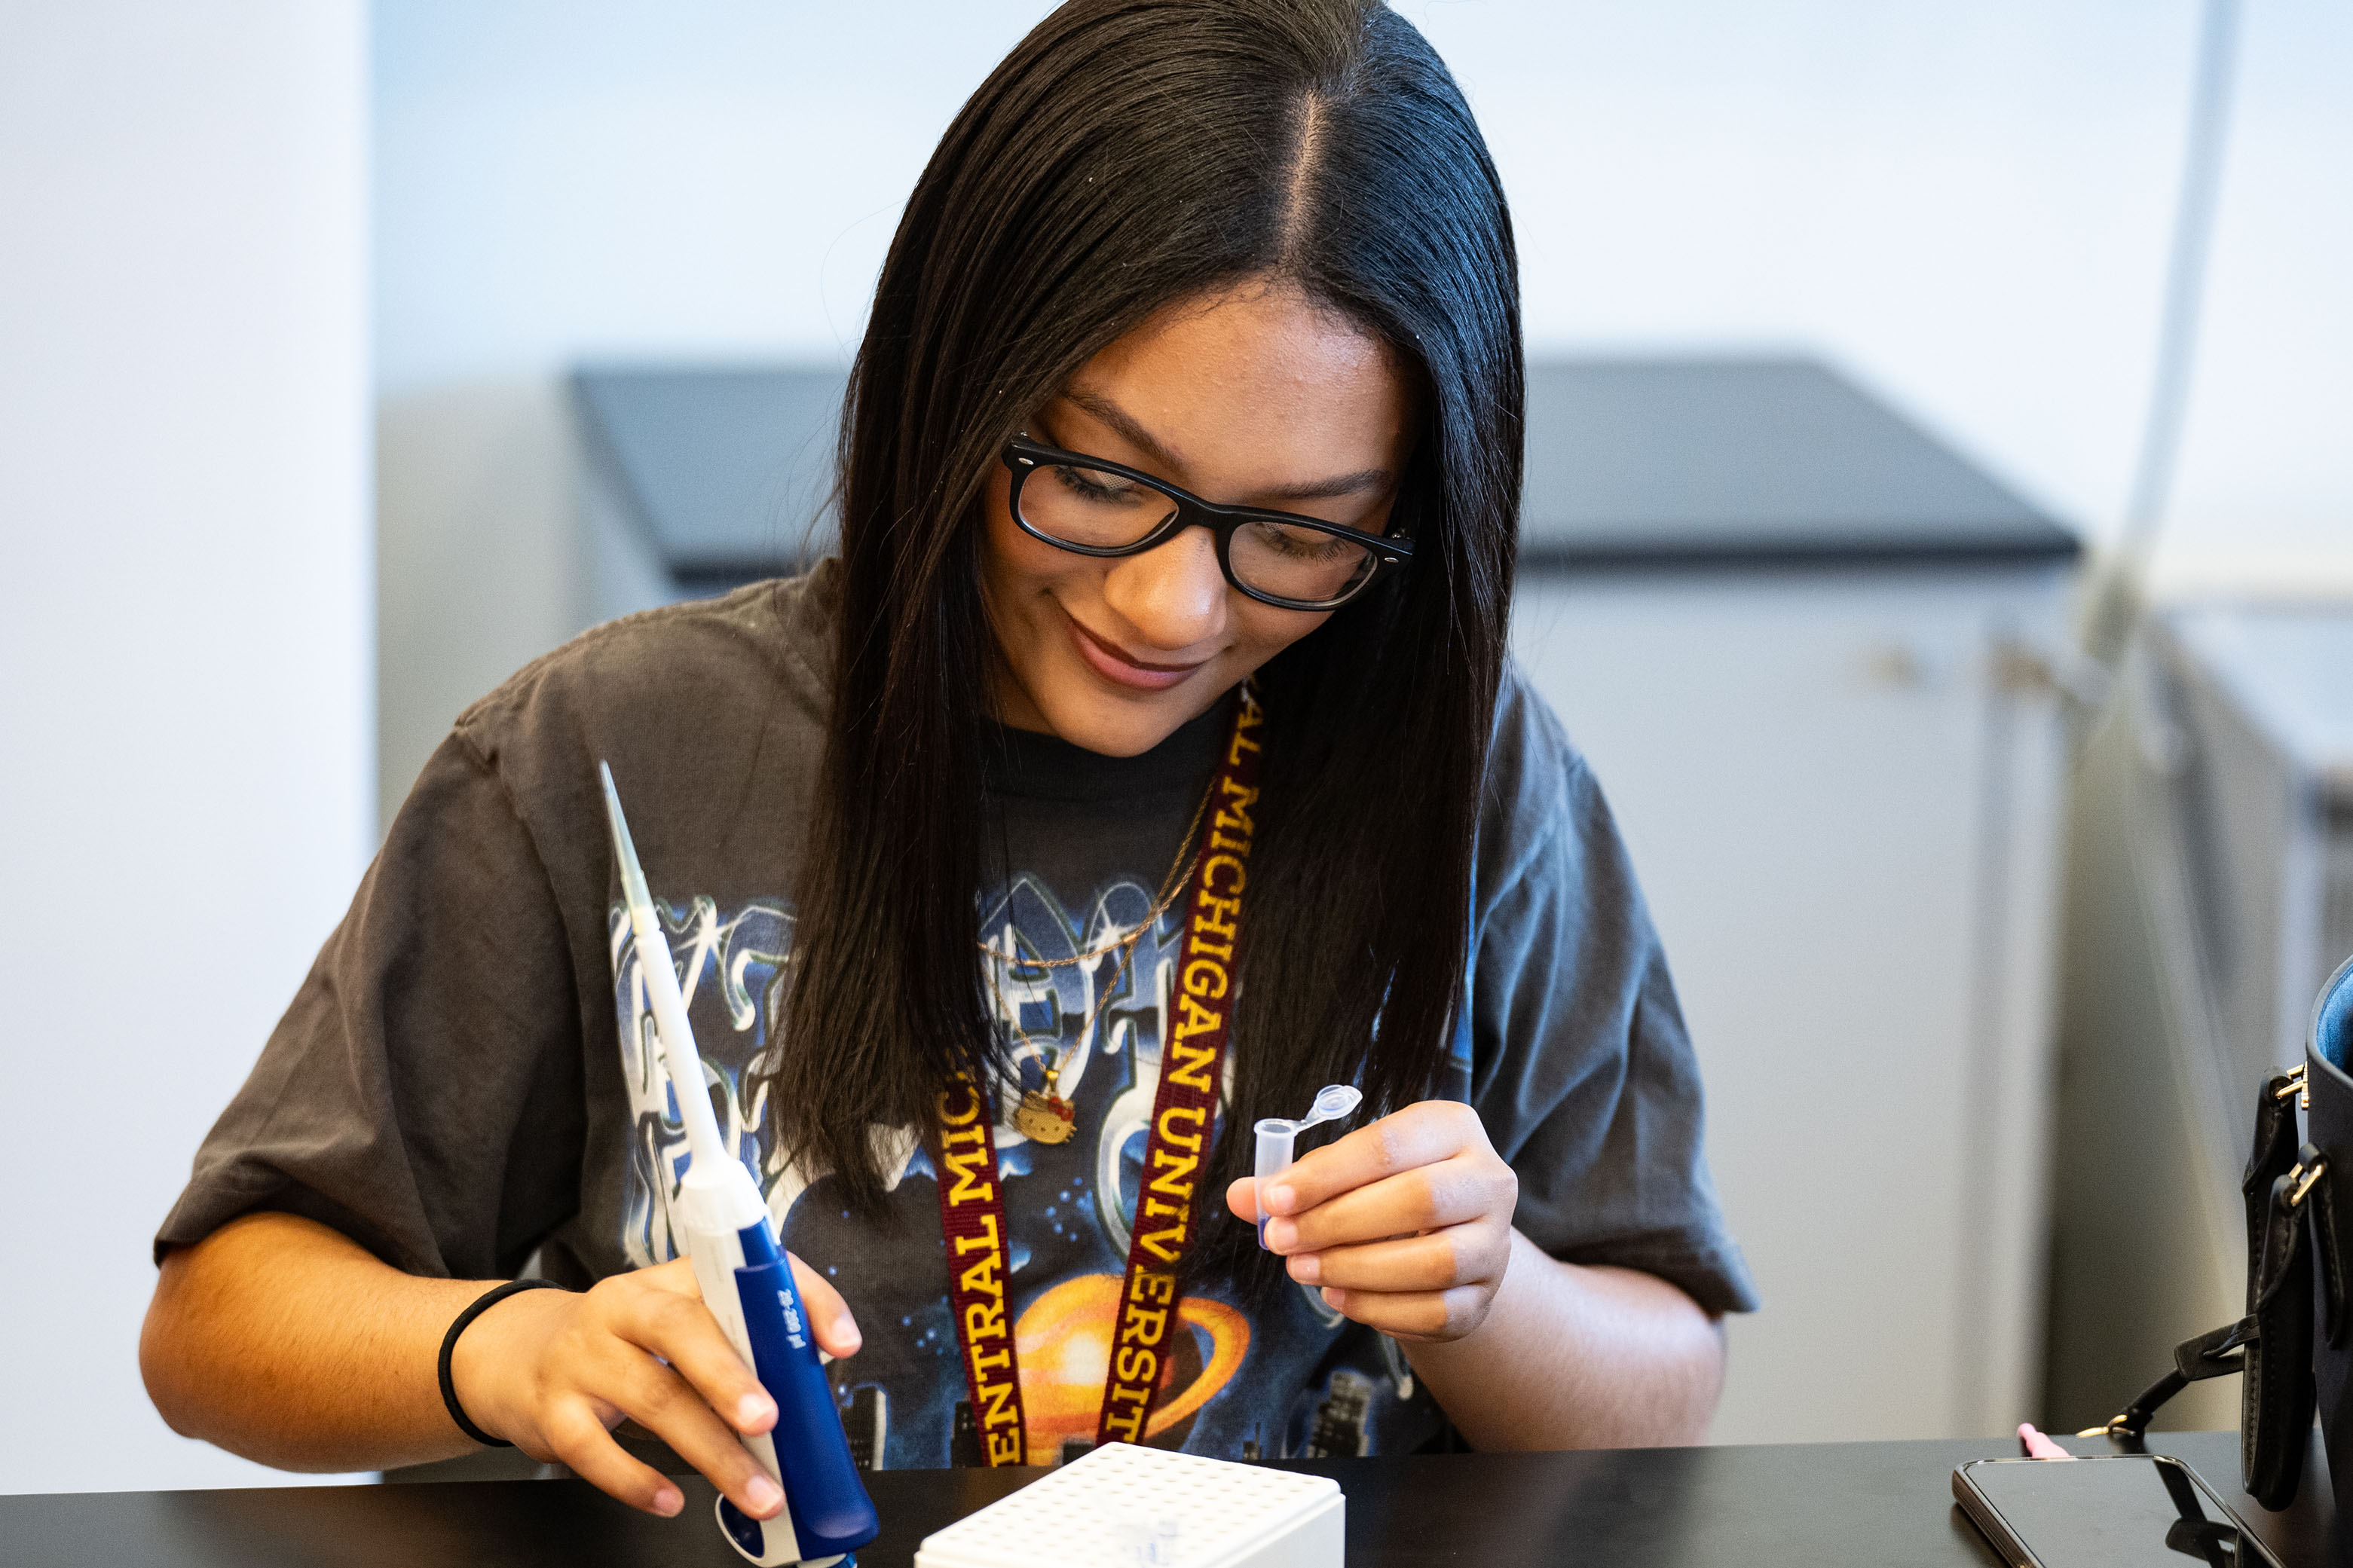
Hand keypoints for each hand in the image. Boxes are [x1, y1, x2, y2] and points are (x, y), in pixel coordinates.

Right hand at [448, 1255, 859, 1518]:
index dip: (796, 1301)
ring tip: (756, 1489)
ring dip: (712, 1450)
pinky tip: (672, 1499)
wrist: (519, 1356)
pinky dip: (637, 1479)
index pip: (744, 1275)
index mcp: (673, 1279)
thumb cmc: (622, 1344)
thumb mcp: (678, 1328)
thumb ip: (736, 1348)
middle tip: (773, 1420)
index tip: (840, 1343)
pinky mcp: (553, 1409)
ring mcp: (585, 1356)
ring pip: (653, 1397)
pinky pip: (594, 1448)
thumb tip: (808, 1395)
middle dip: (732, 1377)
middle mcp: (626, 1307)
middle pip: (682, 1330)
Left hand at [1226, 1099, 1516, 1341]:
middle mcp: (1488, 1180)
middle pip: (1418, 1200)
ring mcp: (1494, 1243)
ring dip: (1354, 1268)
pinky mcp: (1484, 1296)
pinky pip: (1434, 1311)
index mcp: (1453, 1127)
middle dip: (1336, 1223)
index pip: (1389, 1144)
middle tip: (1280, 1239)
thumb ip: (1296, 1182)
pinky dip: (1377, 1308)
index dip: (1327, 1173)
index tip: (1273, 1199)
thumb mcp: (1349, 1171)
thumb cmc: (1389, 1190)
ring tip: (1301, 1269)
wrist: (1447, 1239)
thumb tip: (1241, 1196)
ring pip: (1432, 1262)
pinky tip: (1336, 1296)